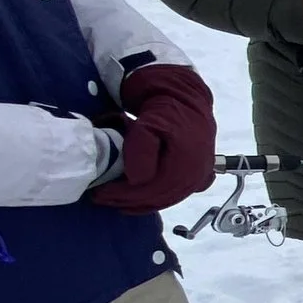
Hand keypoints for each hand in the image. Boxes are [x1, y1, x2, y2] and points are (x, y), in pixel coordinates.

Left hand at [88, 64, 216, 212]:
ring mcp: (201, 176)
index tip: (102, 194)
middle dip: (128, 201)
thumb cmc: (165, 110)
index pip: (154, 189)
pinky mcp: (200, 177)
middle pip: (160, 198)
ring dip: (140, 203)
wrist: (185, 99)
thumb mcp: (148, 124)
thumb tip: (138, 180)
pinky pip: (175, 195)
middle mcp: (198, 173)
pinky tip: (138, 200)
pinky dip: (154, 200)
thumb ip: (142, 151)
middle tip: (102, 198)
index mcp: (188, 162)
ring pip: (167, 199)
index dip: (126, 195)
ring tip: (115, 200)